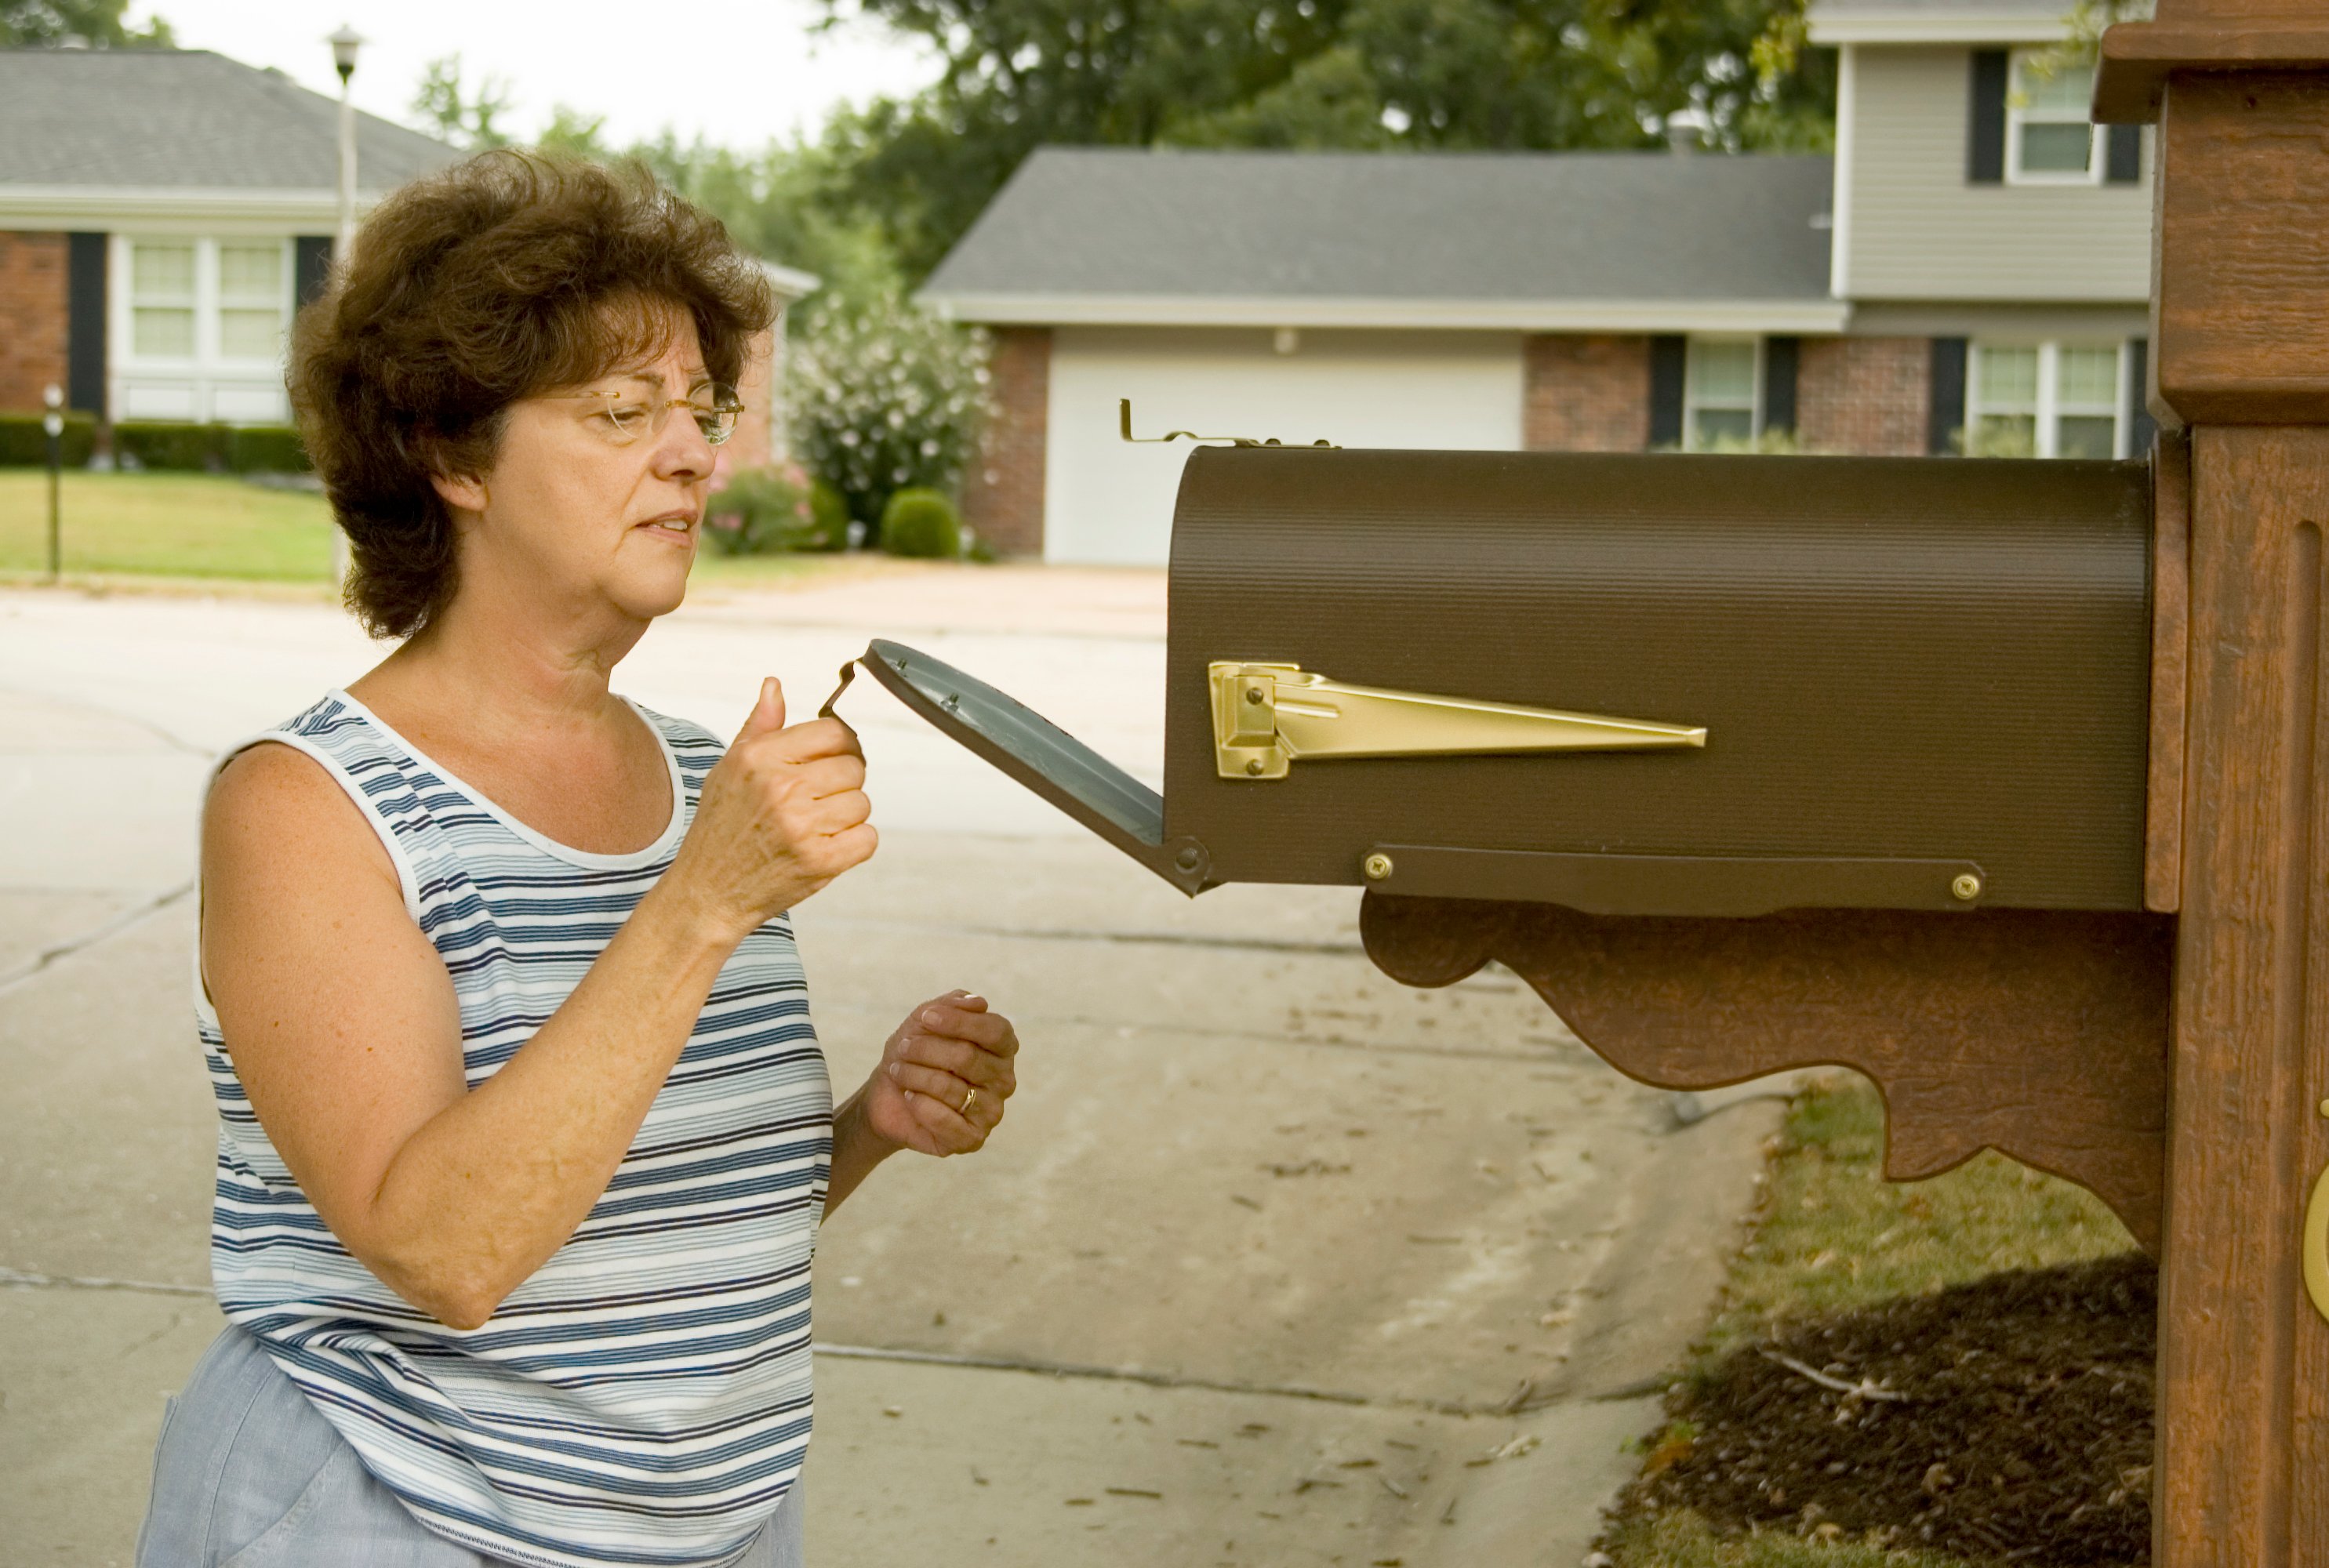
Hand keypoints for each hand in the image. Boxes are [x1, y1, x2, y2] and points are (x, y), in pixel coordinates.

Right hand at [669, 677, 875, 938]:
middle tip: (814, 803)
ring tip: (814, 828)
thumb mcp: (729, 769)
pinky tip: (824, 847)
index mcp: (760, 758)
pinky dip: (854, 845)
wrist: (708, 892)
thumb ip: (759, 727)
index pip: (834, 733)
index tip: (832, 760)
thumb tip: (775, 686)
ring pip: (862, 803)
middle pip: (854, 768)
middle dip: (841, 785)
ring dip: (846, 817)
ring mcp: (801, 826)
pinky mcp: (819, 861)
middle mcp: (781, 787)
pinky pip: (867, 838)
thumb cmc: (719, 830)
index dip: (841, 746)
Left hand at [861, 991, 1017, 1156]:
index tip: (925, 1017)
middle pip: (968, 1057)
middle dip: (926, 1050)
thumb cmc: (914, 1054)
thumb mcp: (926, 1020)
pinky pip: (946, 1120)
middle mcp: (1004, 1080)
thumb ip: (952, 1005)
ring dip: (914, 1076)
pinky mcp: (973, 1139)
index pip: (996, 1031)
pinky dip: (920, 1105)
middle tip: (902, 1048)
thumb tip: (979, 1003)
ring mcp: (992, 1112)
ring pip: (952, 1088)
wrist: (888, 1096)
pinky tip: (909, 1098)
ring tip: (899, 1072)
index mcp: (1003, 1048)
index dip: (959, 1022)